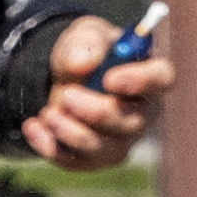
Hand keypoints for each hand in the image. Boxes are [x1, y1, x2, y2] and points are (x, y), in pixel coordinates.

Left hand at [24, 20, 176, 167]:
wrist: (64, 77)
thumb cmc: (87, 53)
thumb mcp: (84, 34)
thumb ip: (86, 42)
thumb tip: (83, 64)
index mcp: (148, 74)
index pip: (162, 79)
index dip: (141, 81)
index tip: (109, 79)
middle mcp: (142, 112)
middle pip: (132, 123)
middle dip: (96, 112)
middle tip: (66, 94)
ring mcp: (120, 140)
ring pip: (104, 149)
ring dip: (71, 132)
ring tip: (48, 112)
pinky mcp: (95, 158)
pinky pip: (76, 162)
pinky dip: (49, 146)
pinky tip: (34, 127)